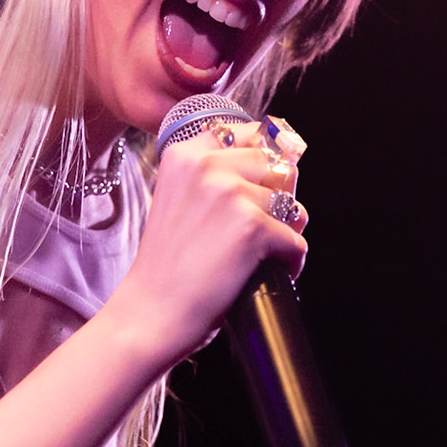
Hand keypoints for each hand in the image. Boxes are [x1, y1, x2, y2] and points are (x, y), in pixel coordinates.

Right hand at [115, 122, 309, 362]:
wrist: (150, 313)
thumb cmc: (167, 265)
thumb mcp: (179, 198)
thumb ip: (215, 176)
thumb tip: (283, 165)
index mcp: (186, 153)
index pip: (252, 133)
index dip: (264, 163)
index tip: (260, 185)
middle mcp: (207, 164)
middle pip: (278, 166)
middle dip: (279, 199)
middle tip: (258, 231)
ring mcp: (231, 193)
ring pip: (292, 206)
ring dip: (284, 233)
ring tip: (258, 258)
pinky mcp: (252, 227)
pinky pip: (296, 241)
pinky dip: (289, 263)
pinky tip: (266, 275)